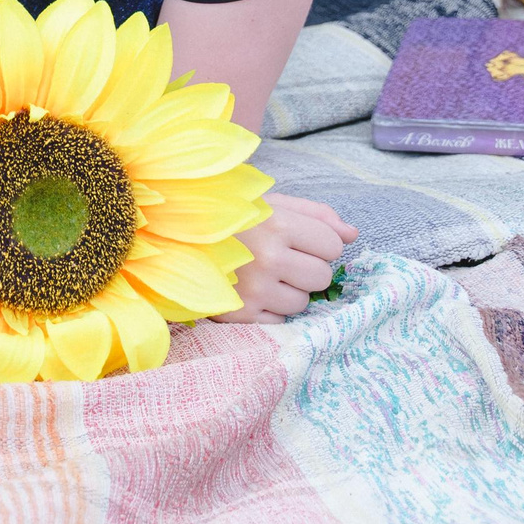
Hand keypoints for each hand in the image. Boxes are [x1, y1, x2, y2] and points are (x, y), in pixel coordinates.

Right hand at [215, 194, 356, 324]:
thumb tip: (353, 235)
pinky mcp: (239, 314)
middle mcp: (268, 258)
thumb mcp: (271, 202)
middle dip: (309, 269)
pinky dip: (271, 310)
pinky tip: (252, 291)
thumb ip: (316, 215)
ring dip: (290, 291)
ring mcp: (253, 289)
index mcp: (277, 224)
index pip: (333, 245)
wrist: (171, 236)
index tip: (299, 240)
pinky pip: (279, 321)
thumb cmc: (228, 216)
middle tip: (284, 259)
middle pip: (322, 277)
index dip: (321, 243)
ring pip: (302, 302)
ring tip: (265, 275)